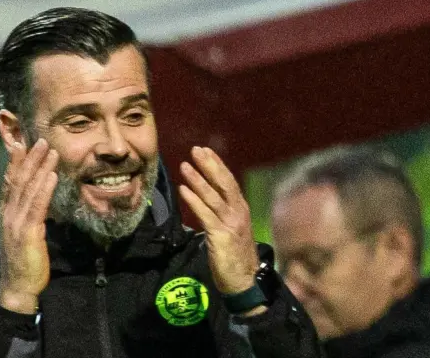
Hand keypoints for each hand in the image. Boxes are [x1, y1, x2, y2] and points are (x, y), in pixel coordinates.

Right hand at [0, 138, 58, 313]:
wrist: (18, 287)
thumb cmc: (24, 262)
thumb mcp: (24, 234)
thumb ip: (29, 216)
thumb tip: (40, 202)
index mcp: (6, 213)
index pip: (10, 182)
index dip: (16, 162)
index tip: (23, 143)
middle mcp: (8, 214)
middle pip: (19, 180)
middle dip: (30, 158)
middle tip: (41, 139)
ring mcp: (16, 222)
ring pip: (28, 189)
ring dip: (40, 167)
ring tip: (50, 150)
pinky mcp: (27, 233)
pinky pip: (37, 206)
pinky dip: (45, 188)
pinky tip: (52, 175)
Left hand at [179, 146, 257, 294]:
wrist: (245, 281)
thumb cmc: (234, 256)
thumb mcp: (230, 229)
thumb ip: (221, 214)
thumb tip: (205, 199)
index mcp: (240, 209)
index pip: (229, 182)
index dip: (217, 165)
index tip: (205, 151)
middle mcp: (238, 213)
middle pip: (224, 184)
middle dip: (209, 165)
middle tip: (196, 149)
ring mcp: (231, 224)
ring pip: (213, 197)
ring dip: (198, 180)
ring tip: (185, 165)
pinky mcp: (221, 236)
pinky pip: (206, 215)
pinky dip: (194, 201)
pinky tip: (183, 190)